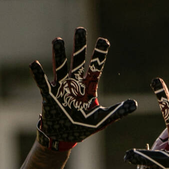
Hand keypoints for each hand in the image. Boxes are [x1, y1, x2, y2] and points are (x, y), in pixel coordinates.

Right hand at [30, 28, 136, 150]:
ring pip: (60, 68)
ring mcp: (61, 88)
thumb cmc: (82, 127)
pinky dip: (39, 75)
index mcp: (88, 87)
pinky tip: (34, 64)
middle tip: (80, 30)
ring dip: (59, 55)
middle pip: (77, 61)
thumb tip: (135, 104)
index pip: (95, 67)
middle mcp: (74, 83)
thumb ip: (117, 112)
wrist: (63, 138)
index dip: (99, 55)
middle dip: (79, 46)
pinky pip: (43, 83)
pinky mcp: (49, 96)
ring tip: (58, 40)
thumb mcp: (102, 120)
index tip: (104, 41)